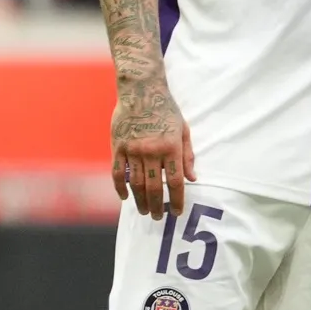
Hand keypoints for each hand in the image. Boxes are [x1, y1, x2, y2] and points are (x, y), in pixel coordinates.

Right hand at [110, 73, 194, 215]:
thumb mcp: (183, 130)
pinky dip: (120, 187)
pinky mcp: (118, 147)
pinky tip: (125, 197)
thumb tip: (193, 178)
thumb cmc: (166, 110)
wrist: (141, 91)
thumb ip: (187, 155)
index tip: (177, 212)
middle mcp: (152, 151)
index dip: (176, 199)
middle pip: (154, 187)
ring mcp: (133, 150)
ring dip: (140, 200)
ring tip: (144, 211)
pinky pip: (118, 172)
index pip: (175, 181)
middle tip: (159, 218)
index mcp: (171, 147)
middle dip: (157, 205)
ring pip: (135, 183)